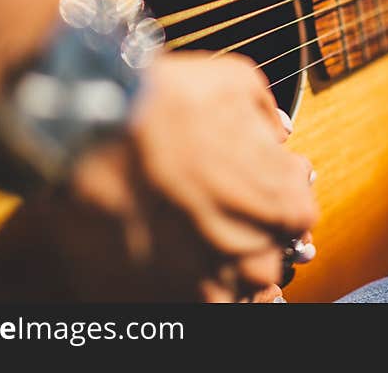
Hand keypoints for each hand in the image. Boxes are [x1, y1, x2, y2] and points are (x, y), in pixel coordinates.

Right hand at [51, 52, 316, 300]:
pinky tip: (173, 261)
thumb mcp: (235, 82)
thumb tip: (276, 133)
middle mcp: (256, 252)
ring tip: (190, 234)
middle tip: (215, 205)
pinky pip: (200, 304)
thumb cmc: (164, 104)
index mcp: (283, 203)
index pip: (298, 213)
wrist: (89, 131)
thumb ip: (267, 116)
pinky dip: (191, 286)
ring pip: (236, 287)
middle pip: (268, 253)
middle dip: (250, 229)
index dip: (273, 193)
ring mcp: (212, 284)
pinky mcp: (168, 301)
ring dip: (222, 262)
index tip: (252, 181)